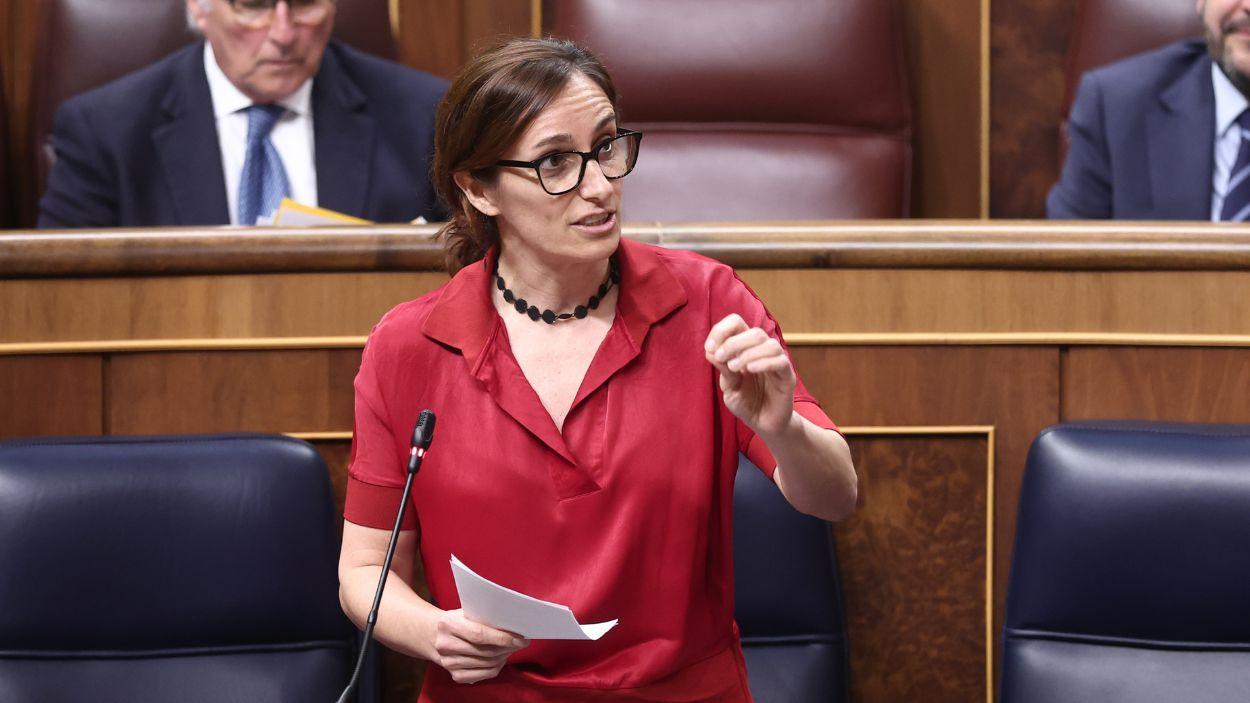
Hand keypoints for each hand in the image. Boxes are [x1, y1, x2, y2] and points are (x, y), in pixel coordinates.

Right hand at [432, 609, 528, 683]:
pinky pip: (484, 674)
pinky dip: (496, 667)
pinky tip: (501, 658)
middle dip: (507, 647)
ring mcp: (449, 663)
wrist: (433, 635)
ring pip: (487, 663)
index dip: (503, 638)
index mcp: (449, 624)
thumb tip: (513, 624)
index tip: (521, 638)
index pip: (480, 634)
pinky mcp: (455, 675)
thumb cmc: (456, 620)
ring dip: (504, 656)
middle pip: (485, 651)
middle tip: (520, 642)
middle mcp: (446, 645)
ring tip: (512, 648)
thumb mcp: (465, 612)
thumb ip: (484, 616)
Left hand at [704, 313, 796, 436]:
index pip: (737, 323)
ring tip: (735, 368)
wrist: (762, 424)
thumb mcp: (729, 386)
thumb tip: (710, 350)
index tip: (709, 348)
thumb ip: (722, 369)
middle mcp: (762, 351)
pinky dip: (764, 362)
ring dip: (748, 352)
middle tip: (722, 358)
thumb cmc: (746, 403)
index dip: (721, 330)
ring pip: (769, 343)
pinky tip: (750, 370)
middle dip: (733, 342)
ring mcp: (776, 362)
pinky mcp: (787, 376)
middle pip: (754, 331)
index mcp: (745, 349)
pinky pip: (780, 361)